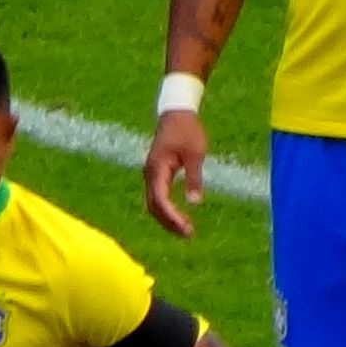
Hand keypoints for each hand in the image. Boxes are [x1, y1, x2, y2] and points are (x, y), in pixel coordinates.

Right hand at [144, 111, 206, 238]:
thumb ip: (194, 178)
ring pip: (154, 203)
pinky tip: (179, 216)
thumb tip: (195, 202)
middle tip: (188, 234)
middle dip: (169, 223)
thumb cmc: (187, 130)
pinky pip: (157, 197)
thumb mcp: (195, 154)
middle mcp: (150, 174)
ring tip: (186, 229)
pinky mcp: (156, 173)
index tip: (186, 228)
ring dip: (167, 218)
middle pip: (154, 206)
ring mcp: (151, 174)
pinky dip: (167, 209)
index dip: (172, 217)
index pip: (160, 201)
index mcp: (157, 169)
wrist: (176, 112)